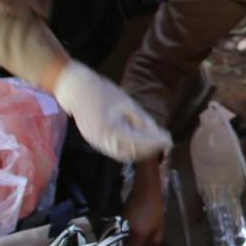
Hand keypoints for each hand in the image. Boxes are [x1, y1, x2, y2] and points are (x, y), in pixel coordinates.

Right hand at [52, 60, 171, 162]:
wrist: (75, 89)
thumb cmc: (102, 92)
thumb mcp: (127, 103)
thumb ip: (143, 121)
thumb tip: (159, 134)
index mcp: (112, 131)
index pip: (139, 143)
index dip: (156, 143)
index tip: (169, 139)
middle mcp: (104, 142)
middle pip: (132, 154)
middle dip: (150, 150)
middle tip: (164, 141)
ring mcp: (98, 144)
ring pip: (124, 155)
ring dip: (141, 151)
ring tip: (154, 142)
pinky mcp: (96, 142)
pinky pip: (116, 151)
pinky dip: (130, 149)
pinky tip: (139, 142)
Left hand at [123, 158, 165, 245]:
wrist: (146, 184)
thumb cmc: (144, 210)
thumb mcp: (138, 234)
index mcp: (154, 244)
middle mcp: (150, 238)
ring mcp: (143, 227)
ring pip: (128, 242)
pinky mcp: (136, 217)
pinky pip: (125, 232)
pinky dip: (117, 236)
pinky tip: (107, 236)